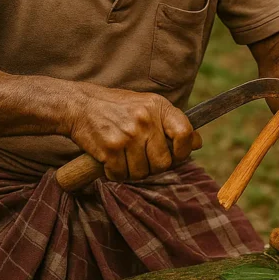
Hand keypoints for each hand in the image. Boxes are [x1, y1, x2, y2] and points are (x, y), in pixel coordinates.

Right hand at [69, 88, 201, 181]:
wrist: (80, 105)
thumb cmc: (117, 108)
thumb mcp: (148, 106)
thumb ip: (171, 123)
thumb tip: (198, 143)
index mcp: (158, 106)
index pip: (185, 133)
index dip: (183, 150)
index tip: (175, 155)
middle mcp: (145, 119)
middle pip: (163, 162)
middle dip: (153, 166)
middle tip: (141, 158)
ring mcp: (128, 135)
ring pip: (141, 172)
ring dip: (132, 171)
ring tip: (124, 157)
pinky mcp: (110, 148)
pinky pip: (120, 174)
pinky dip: (115, 173)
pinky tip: (111, 160)